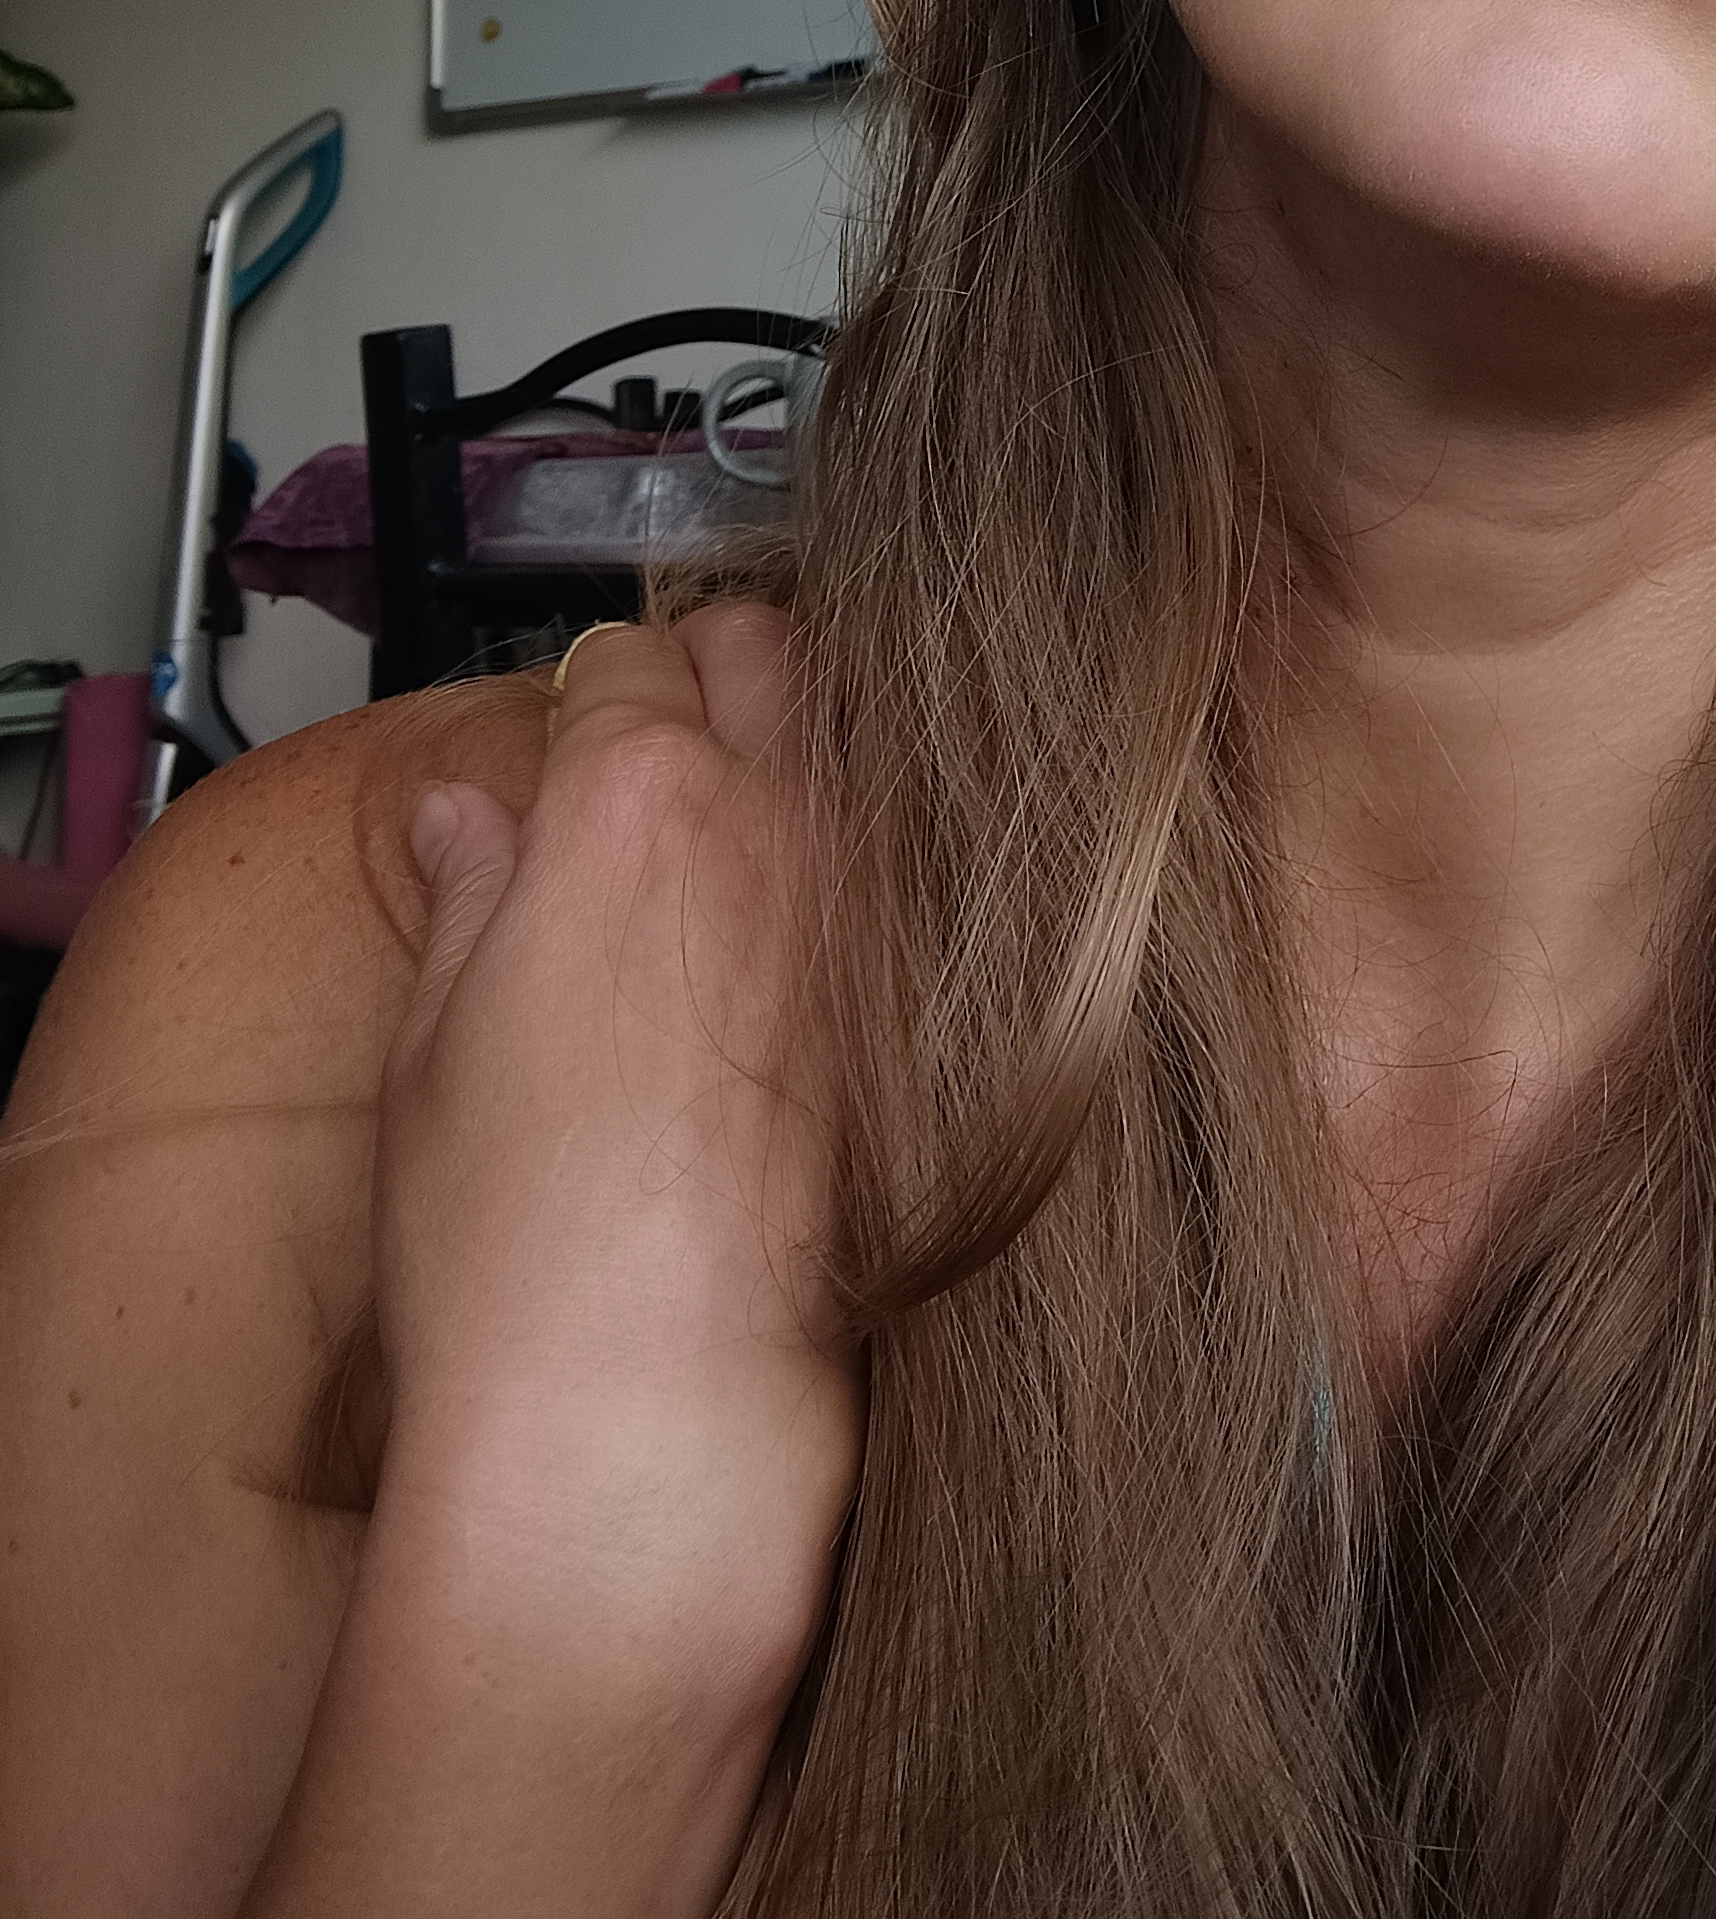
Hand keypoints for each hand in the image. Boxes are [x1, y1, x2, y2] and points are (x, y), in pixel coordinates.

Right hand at [372, 609, 859, 1700]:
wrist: (656, 1410)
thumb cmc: (522, 1256)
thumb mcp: (433, 1050)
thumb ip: (473, 895)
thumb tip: (472, 813)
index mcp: (634, 800)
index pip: (628, 657)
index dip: (596, 697)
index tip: (582, 735)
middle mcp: (776, 819)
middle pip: (768, 650)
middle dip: (717, 673)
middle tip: (672, 746)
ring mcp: (873, 901)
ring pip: (863, 740)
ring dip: (811, 753)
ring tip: (753, 829)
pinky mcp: (936, 994)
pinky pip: (918, 864)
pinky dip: (874, 864)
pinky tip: (826, 934)